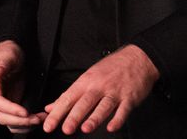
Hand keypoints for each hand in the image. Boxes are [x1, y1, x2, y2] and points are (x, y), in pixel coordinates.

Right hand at [0, 40, 43, 131]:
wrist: (9, 56)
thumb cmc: (7, 54)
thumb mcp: (7, 55)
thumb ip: (3, 64)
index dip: (10, 109)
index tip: (25, 112)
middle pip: (2, 116)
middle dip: (19, 121)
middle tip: (35, 119)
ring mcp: (0, 104)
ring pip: (7, 122)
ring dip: (23, 125)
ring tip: (39, 119)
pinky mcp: (8, 106)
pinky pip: (13, 120)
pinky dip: (24, 124)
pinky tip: (35, 120)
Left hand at [43, 44, 158, 133]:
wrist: (138, 58)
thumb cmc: (112, 68)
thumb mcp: (89, 76)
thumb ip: (70, 94)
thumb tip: (51, 107)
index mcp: (87, 81)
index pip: (69, 98)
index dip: (58, 112)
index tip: (49, 124)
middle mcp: (100, 86)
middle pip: (85, 102)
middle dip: (74, 116)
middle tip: (66, 129)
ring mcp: (115, 92)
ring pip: (104, 106)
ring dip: (95, 118)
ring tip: (86, 128)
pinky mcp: (129, 97)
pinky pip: (123, 109)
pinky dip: (118, 119)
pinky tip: (112, 126)